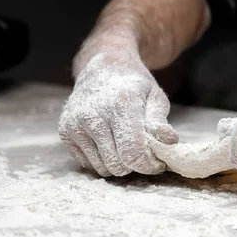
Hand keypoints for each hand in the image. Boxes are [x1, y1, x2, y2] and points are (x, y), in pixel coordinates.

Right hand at [59, 44, 176, 176]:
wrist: (102, 68)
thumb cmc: (134, 85)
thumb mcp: (155, 97)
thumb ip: (159, 122)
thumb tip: (170, 140)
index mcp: (120, 106)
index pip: (133, 153)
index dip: (149, 165)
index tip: (158, 162)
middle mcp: (93, 116)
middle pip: (118, 165)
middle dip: (135, 165)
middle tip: (143, 153)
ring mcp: (76, 124)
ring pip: (102, 168)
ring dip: (118, 164)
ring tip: (126, 146)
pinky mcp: (65, 131)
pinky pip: (88, 164)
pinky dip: (102, 160)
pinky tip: (109, 143)